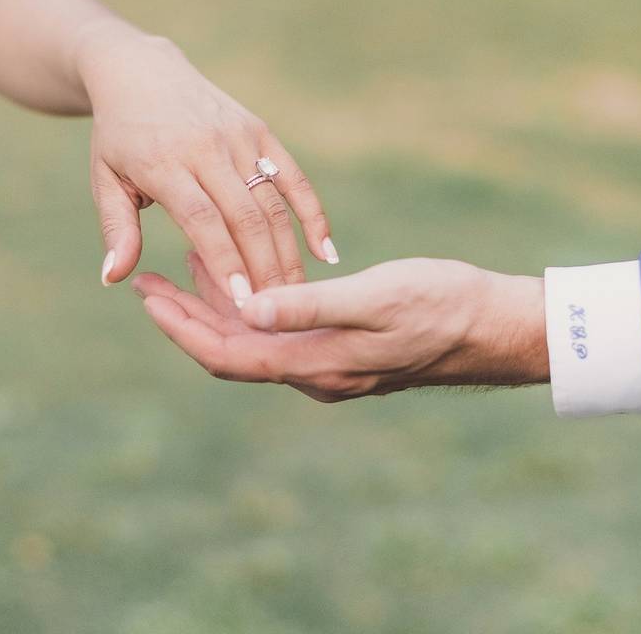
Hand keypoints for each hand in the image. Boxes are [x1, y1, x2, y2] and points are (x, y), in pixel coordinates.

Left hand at [77, 30, 335, 302]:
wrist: (141, 70)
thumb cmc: (119, 137)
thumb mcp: (105, 179)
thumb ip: (116, 229)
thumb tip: (113, 278)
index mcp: (165, 162)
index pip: (202, 218)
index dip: (225, 260)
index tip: (242, 302)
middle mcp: (207, 148)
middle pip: (245, 215)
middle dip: (263, 268)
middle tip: (277, 316)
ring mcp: (238, 137)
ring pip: (273, 201)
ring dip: (288, 251)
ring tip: (297, 295)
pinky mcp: (260, 132)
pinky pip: (294, 177)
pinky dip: (313, 214)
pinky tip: (325, 252)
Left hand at [133, 253, 549, 401]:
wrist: (494, 327)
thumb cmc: (442, 306)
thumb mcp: (376, 299)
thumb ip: (308, 307)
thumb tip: (244, 309)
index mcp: (316, 363)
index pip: (228, 354)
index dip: (181, 326)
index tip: (146, 296)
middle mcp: (315, 373)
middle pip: (231, 350)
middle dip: (185, 317)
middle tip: (146, 282)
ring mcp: (329, 363)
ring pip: (254, 340)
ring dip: (216, 307)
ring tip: (181, 267)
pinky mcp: (342, 348)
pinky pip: (281, 332)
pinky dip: (254, 305)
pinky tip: (245, 275)